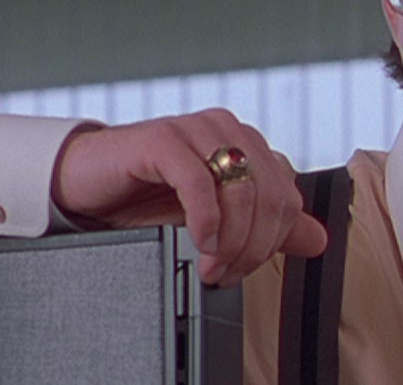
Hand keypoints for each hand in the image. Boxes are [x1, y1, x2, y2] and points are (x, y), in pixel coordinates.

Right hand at [49, 108, 328, 286]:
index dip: (271, 243)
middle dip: (253, 247)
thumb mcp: (213, 219)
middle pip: (271, 197)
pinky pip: (200, 180)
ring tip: (210, 264)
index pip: (287, 198)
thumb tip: (317, 239)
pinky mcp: (163, 138)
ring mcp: (197, 129)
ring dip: (231, 239)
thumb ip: (266, 226)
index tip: (241, 269)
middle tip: (224, 273)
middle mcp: (228, 131)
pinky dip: (206, 218)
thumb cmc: (144, 196)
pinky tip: (200, 241)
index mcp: (246, 146)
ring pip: (243, 190)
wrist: (84, 182)